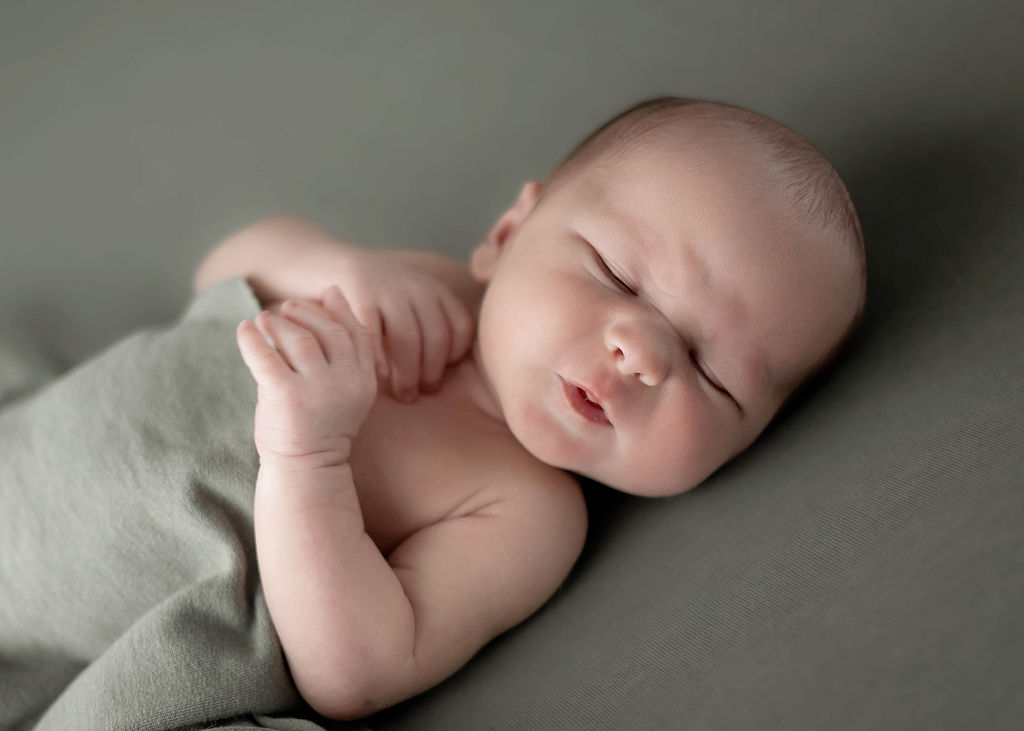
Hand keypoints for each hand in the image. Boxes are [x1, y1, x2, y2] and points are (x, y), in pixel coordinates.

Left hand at [236, 286, 376, 464]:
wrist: (306, 469)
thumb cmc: (320, 424)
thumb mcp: (344, 386)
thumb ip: (342, 347)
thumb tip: (334, 293)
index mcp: (363, 380)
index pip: (356, 333)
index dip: (338, 311)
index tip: (322, 298)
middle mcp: (345, 382)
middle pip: (328, 331)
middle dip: (305, 314)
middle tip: (286, 307)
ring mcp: (316, 389)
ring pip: (299, 339)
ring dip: (278, 324)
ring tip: (264, 320)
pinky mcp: (286, 396)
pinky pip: (266, 356)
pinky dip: (252, 339)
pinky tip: (244, 331)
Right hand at [333, 248, 474, 401]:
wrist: (329, 261)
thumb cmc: (375, 296)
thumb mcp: (409, 300)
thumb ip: (428, 325)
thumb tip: (445, 371)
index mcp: (434, 290)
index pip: (460, 326)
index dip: (455, 355)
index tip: (443, 375)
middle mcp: (417, 287)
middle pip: (437, 336)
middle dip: (432, 372)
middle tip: (423, 394)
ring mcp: (389, 289)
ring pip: (409, 338)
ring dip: (409, 373)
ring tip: (405, 395)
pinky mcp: (360, 294)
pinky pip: (375, 333)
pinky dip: (380, 358)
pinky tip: (380, 377)